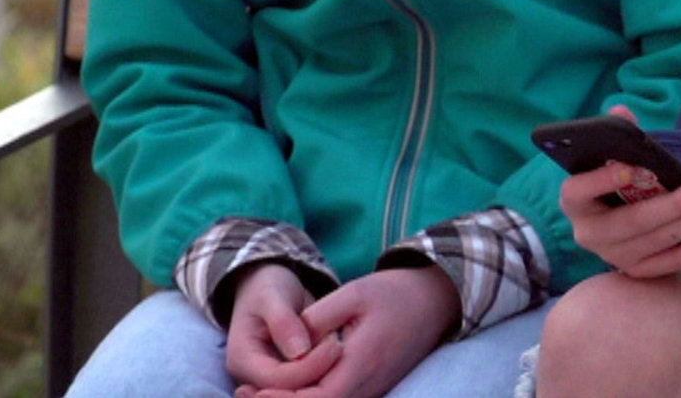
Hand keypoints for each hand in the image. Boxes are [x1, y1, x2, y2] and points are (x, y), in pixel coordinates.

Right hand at [226, 263, 344, 393]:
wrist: (266, 289)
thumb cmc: (267, 288)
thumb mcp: (272, 296)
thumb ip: (283, 322)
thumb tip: (299, 351)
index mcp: (241, 359)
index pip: (278, 379)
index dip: (309, 368)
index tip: (336, 346)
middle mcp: (250, 378)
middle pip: (290, 391)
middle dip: (319, 374)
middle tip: (342, 348)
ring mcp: (267, 382)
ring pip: (301, 391)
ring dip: (324, 374)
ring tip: (341, 346)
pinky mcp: (286, 378)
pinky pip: (307, 384)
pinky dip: (324, 372)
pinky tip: (339, 355)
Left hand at [235, 266, 459, 397]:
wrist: (436, 300)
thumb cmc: (394, 292)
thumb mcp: (354, 293)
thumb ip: (318, 318)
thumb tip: (288, 343)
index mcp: (362, 362)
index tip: (253, 390)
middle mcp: (369, 384)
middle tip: (244, 393)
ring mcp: (374, 388)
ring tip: (256, 393)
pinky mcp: (375, 384)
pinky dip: (313, 396)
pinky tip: (291, 387)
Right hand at [559, 108, 680, 278]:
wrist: (618, 211)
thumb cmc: (615, 176)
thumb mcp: (612, 154)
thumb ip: (617, 134)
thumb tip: (621, 113)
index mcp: (575, 201)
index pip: (578, 191)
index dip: (601, 181)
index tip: (631, 168)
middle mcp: (590, 234)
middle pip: (633, 222)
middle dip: (675, 203)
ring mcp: (616, 257)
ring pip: (662, 241)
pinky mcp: (642, 271)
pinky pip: (679, 260)